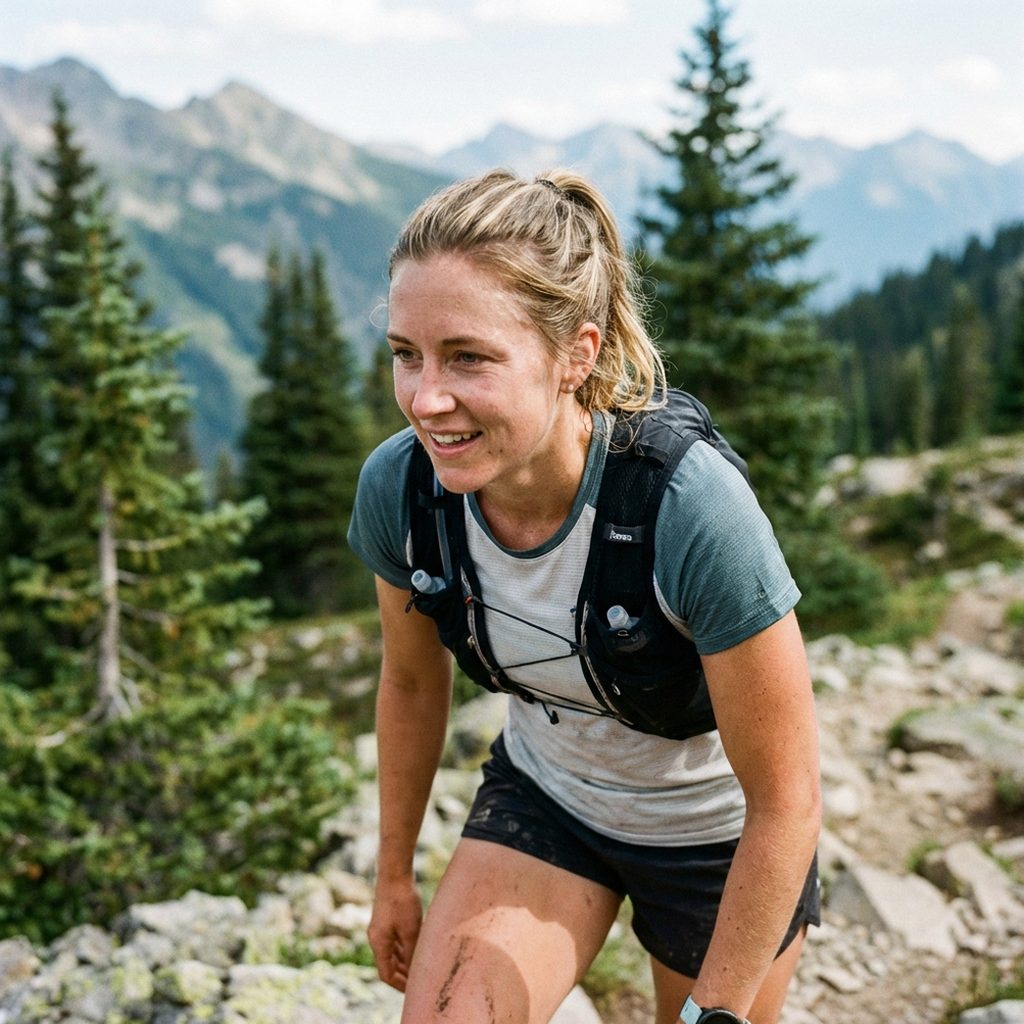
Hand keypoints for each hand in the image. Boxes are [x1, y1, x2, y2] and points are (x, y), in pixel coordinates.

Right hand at [368, 876, 423, 990]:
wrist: (394, 874)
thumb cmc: (402, 901)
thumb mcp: (411, 930)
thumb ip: (411, 952)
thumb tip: (415, 969)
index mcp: (379, 944)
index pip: (386, 974)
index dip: (399, 984)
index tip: (413, 989)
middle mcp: (376, 938)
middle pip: (387, 964)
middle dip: (401, 974)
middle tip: (418, 981)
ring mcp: (379, 928)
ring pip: (391, 952)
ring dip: (403, 961)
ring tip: (419, 966)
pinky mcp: (385, 919)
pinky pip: (393, 940)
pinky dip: (402, 948)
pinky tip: (415, 947)